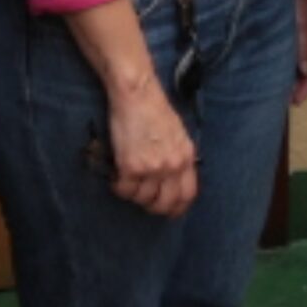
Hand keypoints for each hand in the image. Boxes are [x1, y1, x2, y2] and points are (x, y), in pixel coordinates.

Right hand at [103, 79, 197, 216]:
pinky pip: (124, 190)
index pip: (188, 194)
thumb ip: (178, 156)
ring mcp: (152, 168)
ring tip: (128, 180)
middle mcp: (172, 166)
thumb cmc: (154, 108)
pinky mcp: (131, 167)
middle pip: (166, 202)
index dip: (178, 207)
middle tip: (144, 201)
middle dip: (153, 206)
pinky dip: (119, 187)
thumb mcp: (178, 134)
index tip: (169, 211)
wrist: (137, 94)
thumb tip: (174, 177)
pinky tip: (117, 176)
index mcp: (186, 157)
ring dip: (134, 194)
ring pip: (142, 198)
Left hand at [289, 0, 306, 104]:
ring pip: (305, 57)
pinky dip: (292, 60)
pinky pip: (297, 46)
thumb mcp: (301, 18)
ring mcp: (304, 26)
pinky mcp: (294, 21)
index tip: (295, 101)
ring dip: (296, 74)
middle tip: (289, 99)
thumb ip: (305, 43)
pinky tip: (283, 64)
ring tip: (285, 87)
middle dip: (302, 84)